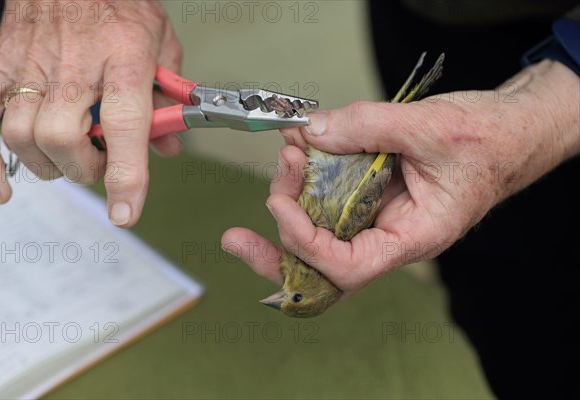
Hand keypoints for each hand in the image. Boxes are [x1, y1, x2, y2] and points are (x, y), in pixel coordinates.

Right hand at [0, 0, 181, 226]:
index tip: (126, 211)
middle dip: (84, 169)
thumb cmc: (120, 3)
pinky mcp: (1, 67)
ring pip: (22, 134)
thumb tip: (167, 145)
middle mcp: (74, 64)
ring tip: (68, 160)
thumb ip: (165, 98)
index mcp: (123, 58)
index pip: (124, 125)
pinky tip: (4, 185)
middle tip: (99, 165)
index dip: (125, 174)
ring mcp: (31, 66)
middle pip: (62, 136)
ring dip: (48, 165)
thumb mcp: (161, 45)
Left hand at [222, 59, 578, 296]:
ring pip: (320, 228)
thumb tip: (313, 134)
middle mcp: (388, 236)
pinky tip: (298, 154)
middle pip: (322, 264)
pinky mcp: (369, 194)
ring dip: (292, 198)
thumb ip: (368, 127)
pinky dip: (309, 178)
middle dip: (277, 248)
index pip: (349, 268)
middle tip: (237, 236)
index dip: (306, 247)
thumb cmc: (486, 142)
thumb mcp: (430, 128)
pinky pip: (329, 197)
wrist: (507, 133)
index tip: (280, 207)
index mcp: (413, 239)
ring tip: (286, 155)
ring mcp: (377, 216)